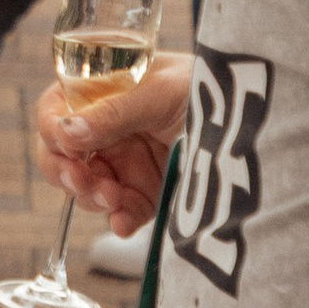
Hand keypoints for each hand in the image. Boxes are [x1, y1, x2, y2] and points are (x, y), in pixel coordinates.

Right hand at [32, 50, 192, 229]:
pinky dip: (119, 220)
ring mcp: (125, 162)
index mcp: (102, 92)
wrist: (256, 118)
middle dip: (67, 172)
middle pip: (61, 156)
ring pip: (86, 189)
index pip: (56, 110)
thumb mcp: (160, 91)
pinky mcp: (146, 193)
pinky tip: (123, 222)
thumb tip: (66, 133)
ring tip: (112, 198)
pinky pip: (122, 212)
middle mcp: (106, 128)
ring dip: (92, 197)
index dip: (51, 130)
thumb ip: (113, 112)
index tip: (65, 148)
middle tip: (84, 182)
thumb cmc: (207, 85)